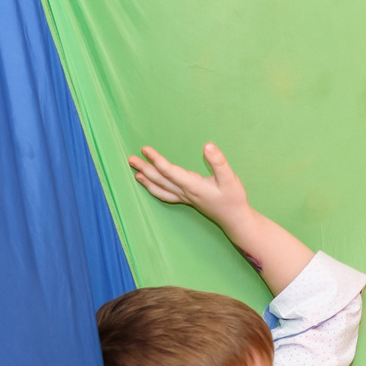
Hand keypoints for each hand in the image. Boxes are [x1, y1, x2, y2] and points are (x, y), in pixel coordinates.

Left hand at [126, 143, 314, 293]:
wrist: (235, 220)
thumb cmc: (234, 199)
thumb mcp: (230, 178)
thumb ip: (218, 162)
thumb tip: (207, 146)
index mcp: (193, 185)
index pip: (169, 171)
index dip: (156, 160)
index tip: (145, 149)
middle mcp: (185, 192)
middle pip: (160, 180)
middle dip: (145, 169)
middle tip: (130, 159)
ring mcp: (185, 198)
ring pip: (161, 189)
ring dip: (147, 180)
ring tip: (135, 172)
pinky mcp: (188, 200)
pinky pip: (166, 195)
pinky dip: (155, 190)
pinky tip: (150, 185)